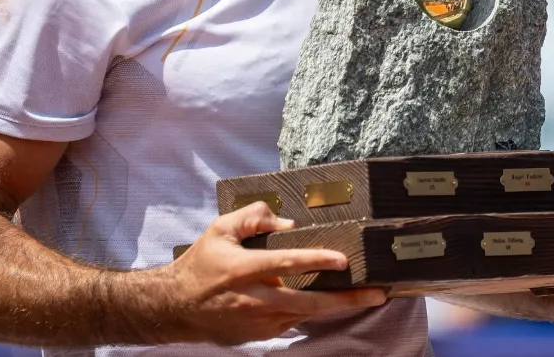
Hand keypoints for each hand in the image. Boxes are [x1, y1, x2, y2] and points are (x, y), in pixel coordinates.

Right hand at [169, 202, 386, 345]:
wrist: (177, 307)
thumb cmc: (202, 263)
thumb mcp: (220, 229)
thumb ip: (253, 218)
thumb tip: (287, 222)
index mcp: (244, 269)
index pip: (286, 263)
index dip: (316, 260)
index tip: (342, 260)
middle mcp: (254, 299)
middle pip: (307, 302)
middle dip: (346, 299)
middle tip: (376, 293)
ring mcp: (258, 322)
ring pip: (304, 315)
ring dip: (334, 307)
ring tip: (364, 297)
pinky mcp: (258, 335)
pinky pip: (291, 322)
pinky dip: (310, 312)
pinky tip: (328, 302)